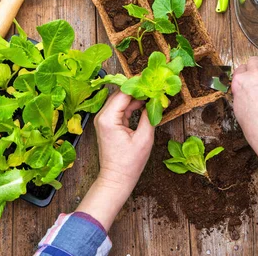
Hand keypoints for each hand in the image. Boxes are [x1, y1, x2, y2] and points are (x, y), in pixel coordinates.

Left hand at [76, 91, 153, 229]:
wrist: (116, 180)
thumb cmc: (129, 163)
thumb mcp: (144, 138)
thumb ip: (149, 116)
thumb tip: (155, 100)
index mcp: (108, 118)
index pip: (123, 93)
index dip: (138, 84)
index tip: (151, 78)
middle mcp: (102, 116)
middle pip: (120, 94)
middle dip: (136, 88)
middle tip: (152, 84)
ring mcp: (103, 119)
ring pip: (120, 100)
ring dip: (134, 96)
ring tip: (151, 92)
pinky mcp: (107, 123)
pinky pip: (120, 108)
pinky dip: (131, 104)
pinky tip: (144, 103)